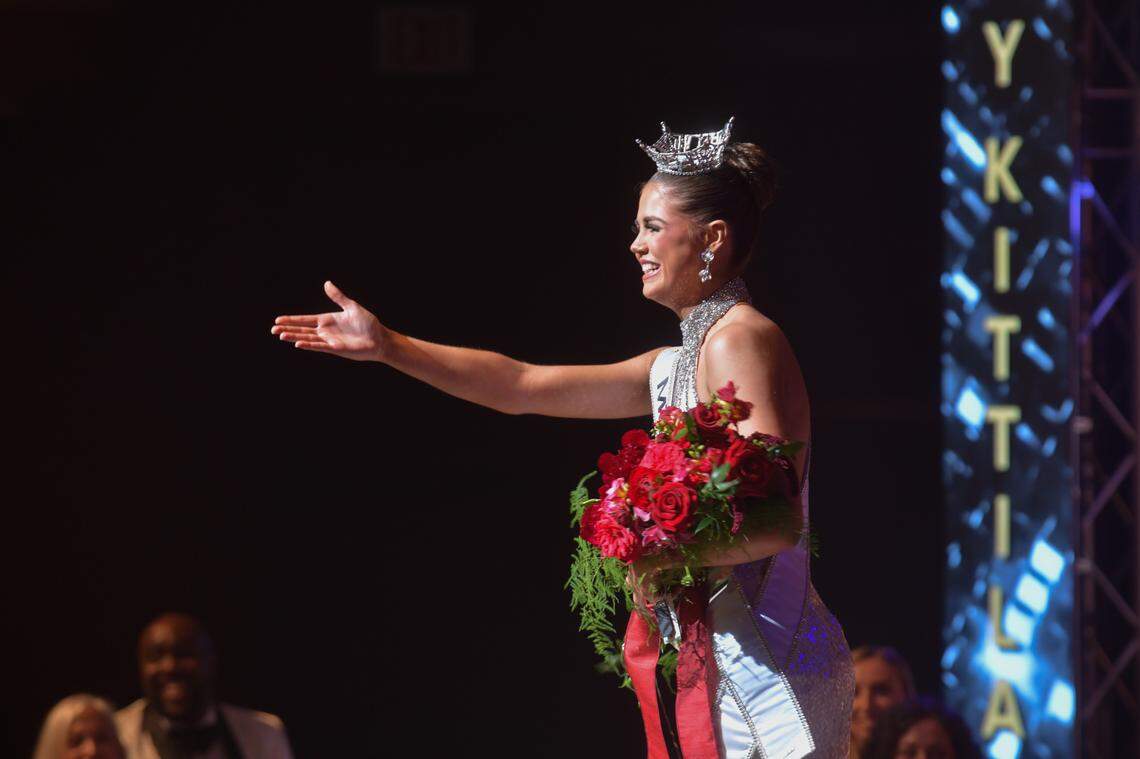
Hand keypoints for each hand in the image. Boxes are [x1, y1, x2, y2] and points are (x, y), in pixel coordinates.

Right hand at [271, 281, 388, 361]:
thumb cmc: (367, 323)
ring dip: (294, 337)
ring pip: (308, 338)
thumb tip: (326, 283)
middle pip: (302, 330)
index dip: (292, 320)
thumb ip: (338, 297)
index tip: (278, 320)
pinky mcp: (335, 348)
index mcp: (328, 320)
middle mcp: (326, 331)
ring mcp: (329, 340)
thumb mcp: (351, 307)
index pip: (305, 320)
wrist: (379, 338)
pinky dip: (309, 345)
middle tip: (273, 329)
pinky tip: (298, 343)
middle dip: (288, 329)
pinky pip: (319, 346)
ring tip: (281, 335)